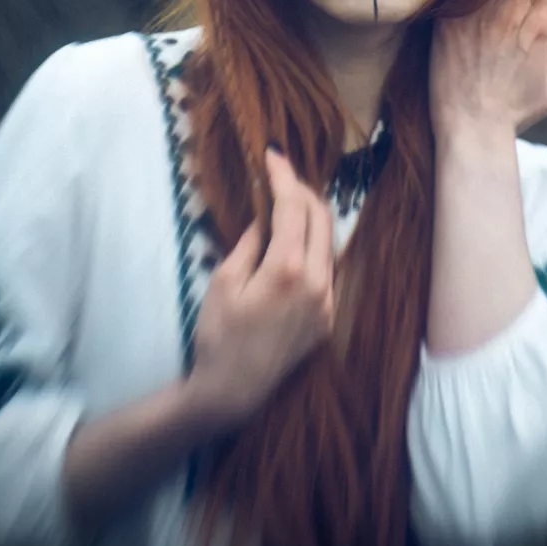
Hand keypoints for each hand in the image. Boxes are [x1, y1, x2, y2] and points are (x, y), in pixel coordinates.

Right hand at [183, 148, 333, 435]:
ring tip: (286, 201)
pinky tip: (294, 240)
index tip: (271, 153)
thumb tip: (266, 216)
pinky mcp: (328, 317)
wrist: (233, 391)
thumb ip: (250, 241)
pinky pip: (327, 268)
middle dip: (301, 189)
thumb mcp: (224, 281)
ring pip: (328, 242)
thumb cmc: (219, 335)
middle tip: (278, 175)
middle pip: (320, 217)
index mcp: (287, 269)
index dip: (283, 175)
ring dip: (310, 216)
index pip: (293, 206)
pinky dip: (313, 246)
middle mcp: (317, 283)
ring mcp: (327, 302)